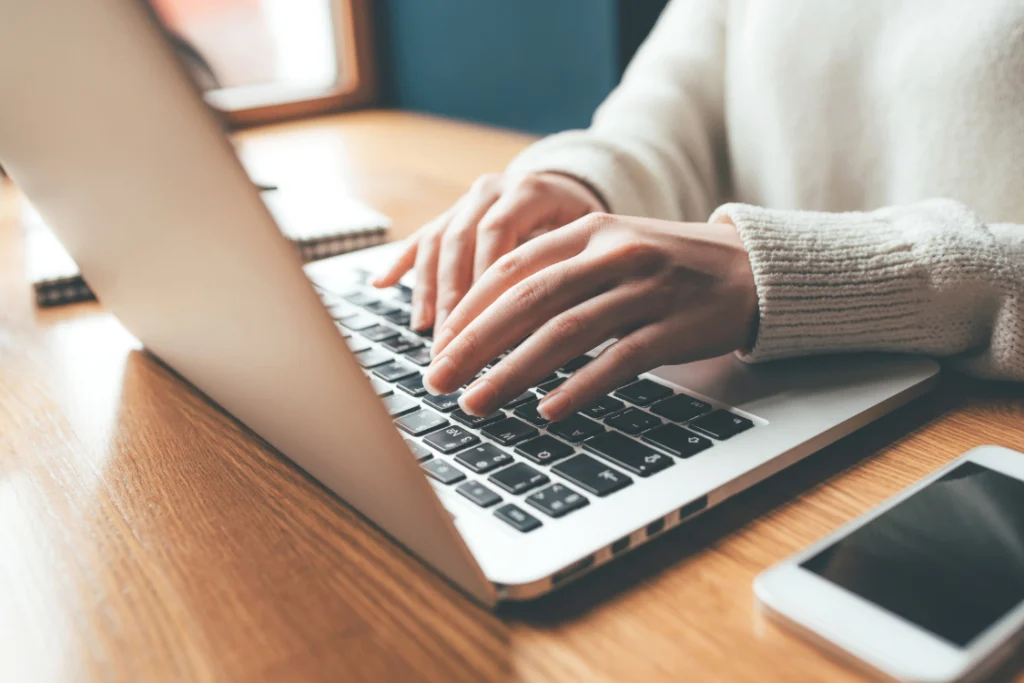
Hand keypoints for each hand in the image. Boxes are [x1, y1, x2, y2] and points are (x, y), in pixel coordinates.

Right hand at [371, 171, 603, 331]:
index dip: (485, 280)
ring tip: (425, 330)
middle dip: (452, 297)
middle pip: (461, 241)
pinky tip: (381, 284)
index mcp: (530, 191)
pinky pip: (421, 237)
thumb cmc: (587, 227)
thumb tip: (558, 322)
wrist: (572, 189)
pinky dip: (401, 262)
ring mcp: (468, 201)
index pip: (498, 234)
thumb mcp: (589, 240)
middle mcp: (493, 190)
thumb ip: (570, 267)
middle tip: (449, 343)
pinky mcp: (452, 214)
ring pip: (438, 241)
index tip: (480, 325)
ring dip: (428, 289)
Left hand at [422, 213, 757, 420]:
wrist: (752, 269)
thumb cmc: (668, 266)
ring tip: (477, 403)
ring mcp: (646, 289)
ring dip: (513, 372)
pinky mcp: (675, 327)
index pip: (513, 267)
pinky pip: (618, 360)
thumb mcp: (612, 250)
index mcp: (590, 230)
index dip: (469, 308)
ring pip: (565, 332)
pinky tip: (547, 411)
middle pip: (529, 299)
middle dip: (475, 344)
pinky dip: (579, 387)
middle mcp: (614, 253)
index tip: (438, 344)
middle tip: (438, 379)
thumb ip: (558, 272)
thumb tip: (489, 320)